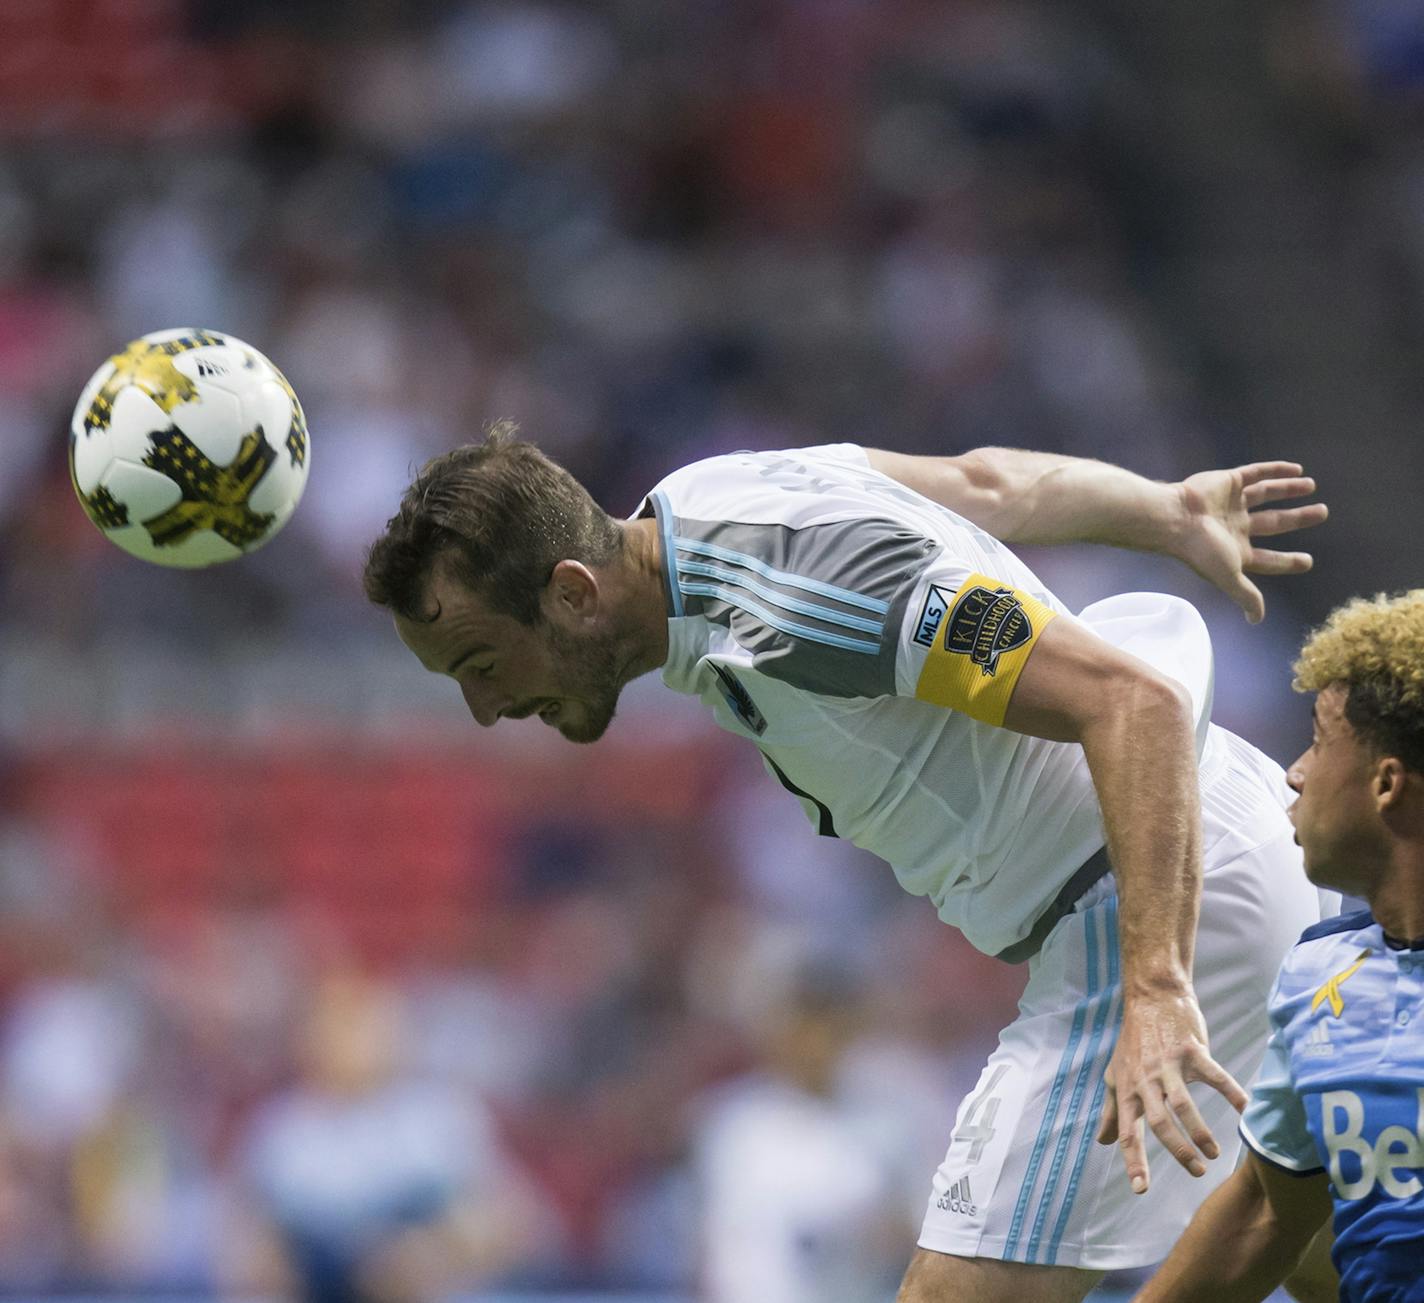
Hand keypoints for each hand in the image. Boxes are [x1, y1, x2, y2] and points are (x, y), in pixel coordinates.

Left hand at [1096, 989, 1248, 1194]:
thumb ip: (1112, 1110)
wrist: (1152, 997)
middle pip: (1159, 1122)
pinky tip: (1246, 1110)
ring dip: (1199, 1131)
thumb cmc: (1135, 1041)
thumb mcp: (1116, 1075)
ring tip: (1214, 1152)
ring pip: (1183, 1104)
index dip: (1133, 1160)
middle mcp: (1146, 1079)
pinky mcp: (1192, 1050)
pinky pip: (1215, 1076)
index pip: (1128, 1131)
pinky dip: (1232, 1093)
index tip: (1141, 1189)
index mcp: (1128, 1089)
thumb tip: (1103, 1142)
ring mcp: (1169, 1064)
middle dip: (1178, 1151)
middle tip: (1197, 1171)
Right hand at [1170, 463, 1327, 622]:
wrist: (1175, 519)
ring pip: (1266, 494)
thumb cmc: (1201, 550)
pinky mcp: (1228, 481)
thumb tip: (1256, 620)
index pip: (1267, 557)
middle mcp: (1235, 526)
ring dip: (1288, 490)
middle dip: (1298, 518)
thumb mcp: (1228, 576)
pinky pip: (1255, 473)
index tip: (1308, 561)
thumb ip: (1245, 595)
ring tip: (1311, 486)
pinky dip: (1275, 470)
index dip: (1288, 561)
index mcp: (1235, 550)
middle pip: (1274, 522)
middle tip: (1322, 513)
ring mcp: (1232, 503)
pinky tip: (1296, 469)